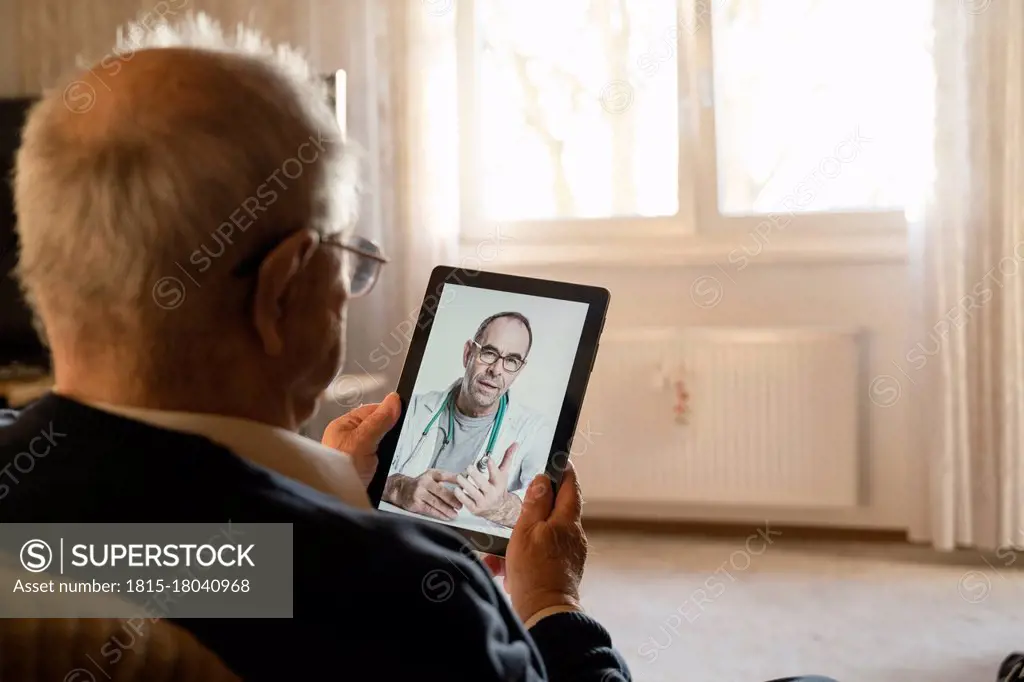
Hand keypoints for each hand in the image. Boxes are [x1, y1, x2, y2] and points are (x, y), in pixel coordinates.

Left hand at [321, 392, 400, 486]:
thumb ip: (379, 420)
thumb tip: (394, 400)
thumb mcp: (363, 441)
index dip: (387, 411)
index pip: (371, 410)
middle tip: (392, 441)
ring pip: (380, 447)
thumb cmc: (339, 470)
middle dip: (388, 435)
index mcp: (343, 426)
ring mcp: (356, 457)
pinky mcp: (363, 472)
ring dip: (387, 453)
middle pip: (377, 429)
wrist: (335, 500)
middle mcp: (348, 440)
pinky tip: (385, 470)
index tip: (403, 412)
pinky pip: (380, 463)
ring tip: (387, 458)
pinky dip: (385, 467)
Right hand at [383, 469, 462, 519]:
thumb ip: (445, 480)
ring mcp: (419, 493)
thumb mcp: (431, 477)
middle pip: (441, 491)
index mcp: (430, 474)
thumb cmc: (420, 484)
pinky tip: (445, 516)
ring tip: (455, 513)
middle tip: (460, 505)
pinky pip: (430, 510)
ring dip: (447, 509)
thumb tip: (462, 484)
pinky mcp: (416, 503)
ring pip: (436, 502)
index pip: (444, 476)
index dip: (455, 480)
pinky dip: (439, 514)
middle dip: (453, 499)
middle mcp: (424, 482)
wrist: (402, 489)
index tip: (464, 485)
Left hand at [454, 442, 520, 526]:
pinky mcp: (475, 508)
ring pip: (473, 493)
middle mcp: (491, 493)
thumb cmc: (499, 488)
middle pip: (483, 484)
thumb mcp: (504, 473)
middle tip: (469, 467)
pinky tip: (456, 489)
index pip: (496, 474)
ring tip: (460, 477)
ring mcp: (483, 502)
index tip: (488, 459)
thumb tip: (515, 444)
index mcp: (499, 483)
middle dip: (476, 475)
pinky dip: (461, 496)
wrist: (499, 509)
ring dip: (465, 485)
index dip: (492, 467)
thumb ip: (507, 458)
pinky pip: (467, 502)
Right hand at [503, 461, 586, 625]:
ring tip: (501, 553)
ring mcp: (571, 553)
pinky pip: (544, 554)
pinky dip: (527, 556)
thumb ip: (536, 504)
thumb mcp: (526, 532)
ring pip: (546, 535)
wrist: (545, 612)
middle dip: (535, 511)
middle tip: (517, 511)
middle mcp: (574, 535)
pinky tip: (507, 568)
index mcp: (567, 521)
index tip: (559, 461)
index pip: (570, 487)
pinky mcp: (565, 569)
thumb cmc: (533, 572)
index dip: (564, 472)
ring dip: (524, 539)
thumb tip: (543, 479)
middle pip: (557, 511)